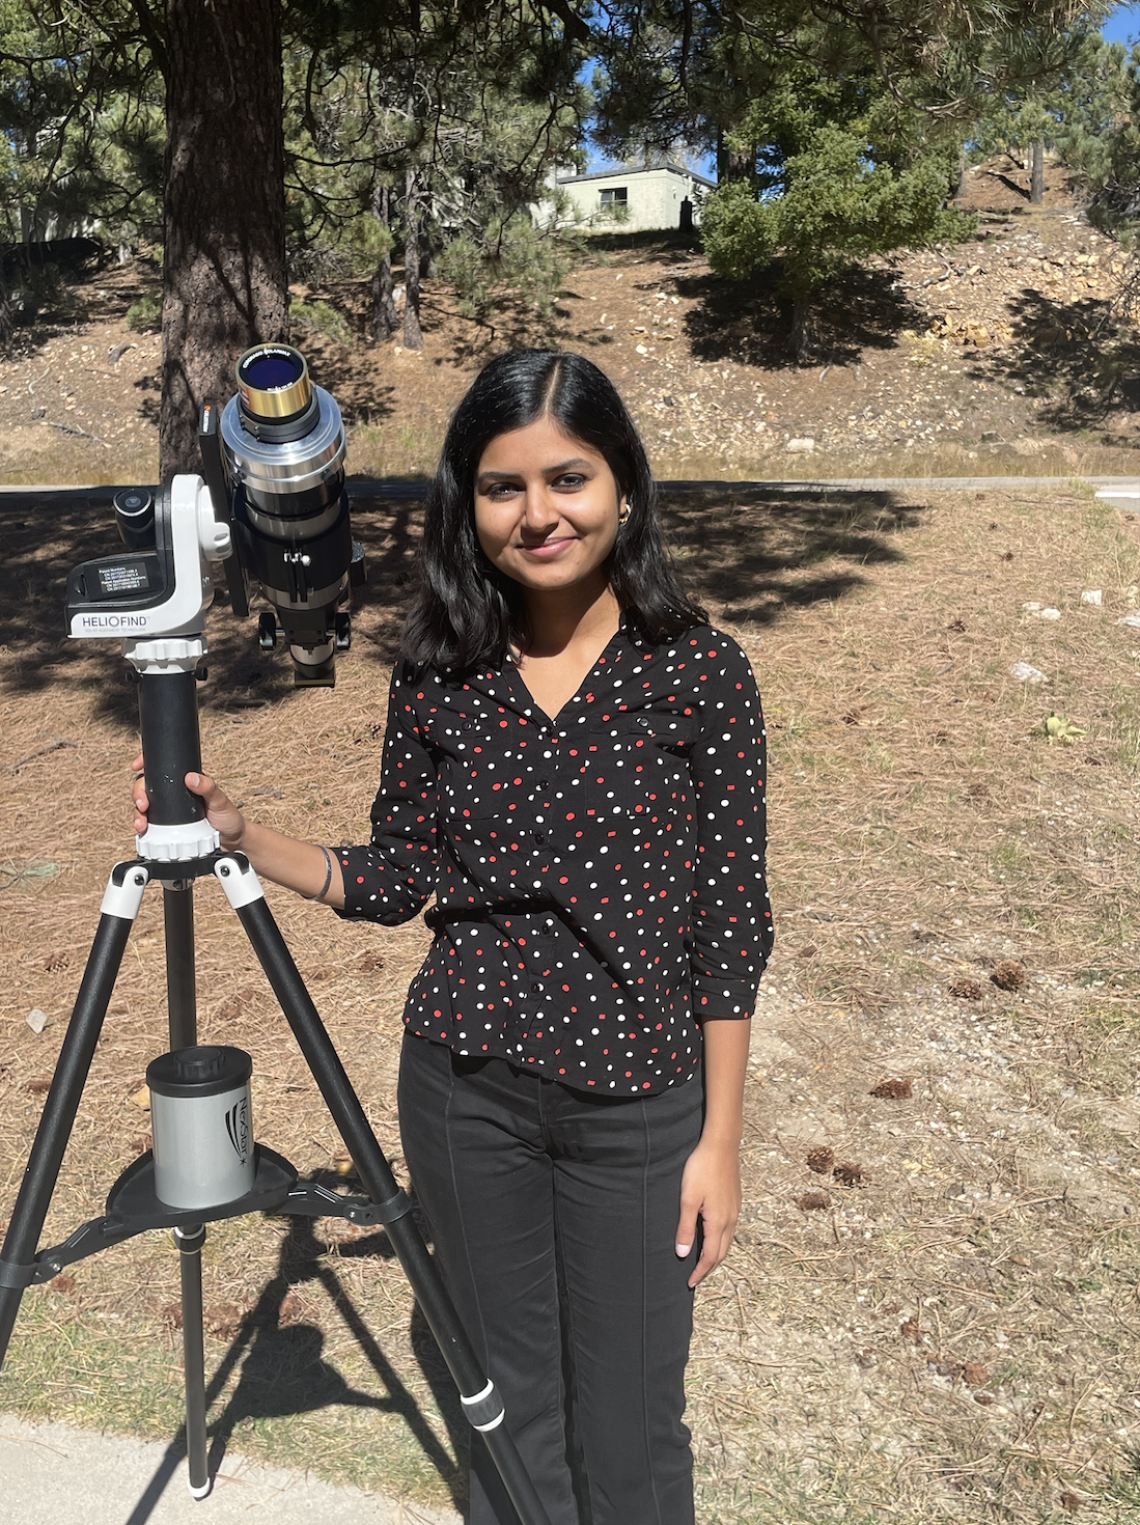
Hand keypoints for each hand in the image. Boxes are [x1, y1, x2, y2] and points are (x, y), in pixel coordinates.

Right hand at [131, 753, 247, 849]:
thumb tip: (191, 777)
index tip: (137, 765)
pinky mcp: (167, 827)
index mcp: (185, 782)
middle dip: (138, 793)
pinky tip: (143, 829)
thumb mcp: (220, 800)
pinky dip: (142, 825)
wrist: (231, 841)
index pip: (161, 769)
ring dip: (137, 812)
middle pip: (147, 787)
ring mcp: (169, 811)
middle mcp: (174, 794)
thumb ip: (208, 788)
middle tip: (142, 803)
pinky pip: (150, 823)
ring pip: (144, 806)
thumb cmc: (228, 817)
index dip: (146, 763)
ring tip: (142, 821)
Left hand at [675, 1135, 740, 1288]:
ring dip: (716, 1254)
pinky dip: (720, 1240)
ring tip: (703, 1260)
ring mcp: (735, 1209)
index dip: (700, 1272)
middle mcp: (731, 1219)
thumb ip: (686, 1228)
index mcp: (719, 1222)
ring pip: (727, 1240)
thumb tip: (684, 1253)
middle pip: (722, 1252)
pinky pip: (729, 1228)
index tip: (690, 1283)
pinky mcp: (735, 1200)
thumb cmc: (701, 1169)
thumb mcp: (688, 1200)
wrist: (721, 1145)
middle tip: (696, 1276)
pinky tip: (712, 1235)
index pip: (711, 1257)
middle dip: (709, 1267)